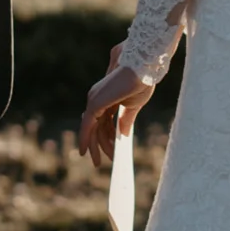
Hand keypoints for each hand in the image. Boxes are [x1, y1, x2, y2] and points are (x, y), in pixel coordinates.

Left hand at [78, 43, 155, 168]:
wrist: (143, 68)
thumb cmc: (141, 82)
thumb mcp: (133, 106)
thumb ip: (126, 120)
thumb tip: (123, 134)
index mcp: (107, 97)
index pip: (103, 121)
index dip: (107, 136)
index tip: (111, 150)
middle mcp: (96, 98)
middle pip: (95, 126)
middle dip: (99, 144)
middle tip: (100, 162)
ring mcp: (94, 100)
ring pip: (91, 128)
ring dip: (97, 146)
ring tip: (103, 160)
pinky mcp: (95, 104)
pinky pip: (87, 126)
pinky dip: (86, 139)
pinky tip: (86, 152)